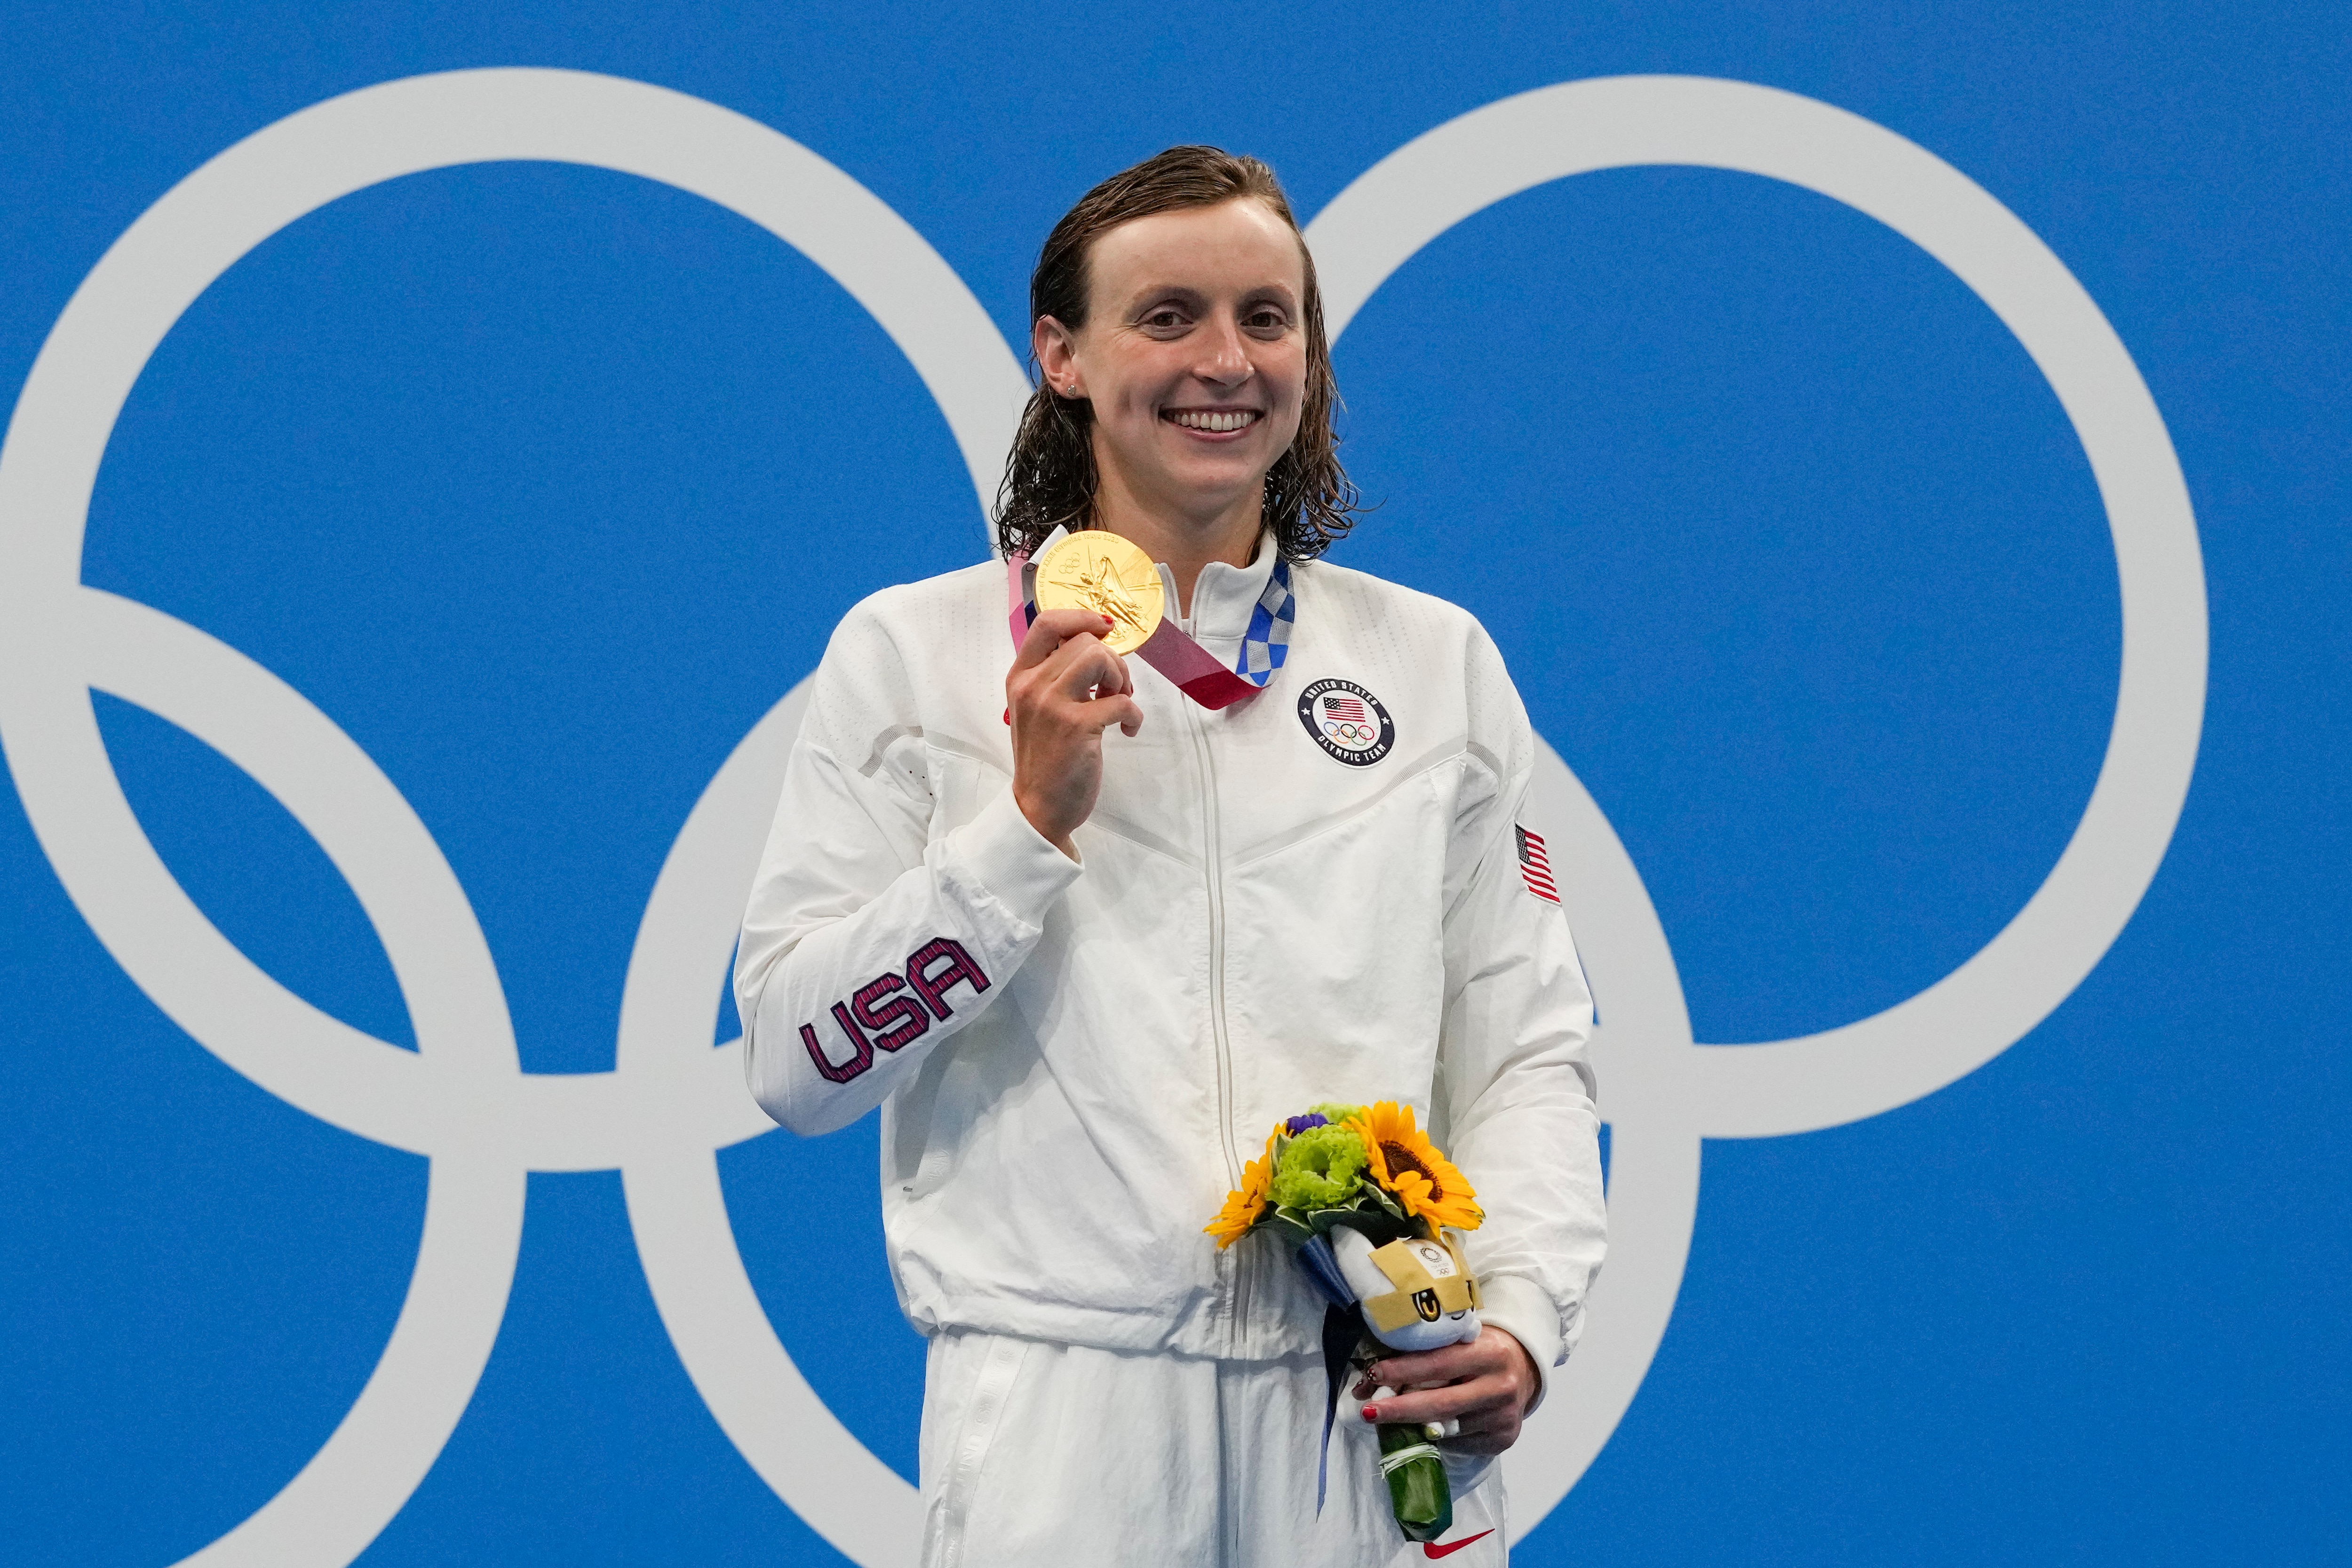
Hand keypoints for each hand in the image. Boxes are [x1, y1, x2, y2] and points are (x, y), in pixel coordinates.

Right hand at [1007, 607, 1143, 857]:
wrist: (1039, 808)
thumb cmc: (1045, 758)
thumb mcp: (1037, 709)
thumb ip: (1055, 677)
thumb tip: (1096, 647)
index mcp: (1020, 677)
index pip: (1046, 623)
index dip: (1082, 617)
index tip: (1104, 628)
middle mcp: (1032, 686)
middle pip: (1084, 641)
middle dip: (1111, 660)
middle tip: (1115, 688)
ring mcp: (1053, 705)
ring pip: (1100, 659)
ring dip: (1121, 679)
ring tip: (1119, 703)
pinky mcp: (1077, 727)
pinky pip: (1122, 701)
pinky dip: (1134, 714)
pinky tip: (1128, 730)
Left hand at [1350, 1325, 1540, 1456]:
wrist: (1523, 1369)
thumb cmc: (1480, 1349)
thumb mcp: (1460, 1341)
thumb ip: (1426, 1353)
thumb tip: (1372, 1378)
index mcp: (1490, 1352)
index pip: (1440, 1363)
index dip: (1404, 1370)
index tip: (1373, 1375)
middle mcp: (1501, 1386)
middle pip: (1441, 1403)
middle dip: (1399, 1409)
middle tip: (1367, 1411)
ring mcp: (1503, 1418)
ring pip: (1447, 1428)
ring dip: (1414, 1424)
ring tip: (1391, 1418)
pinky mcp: (1502, 1440)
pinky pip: (1457, 1443)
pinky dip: (1438, 1436)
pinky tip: (1431, 1426)